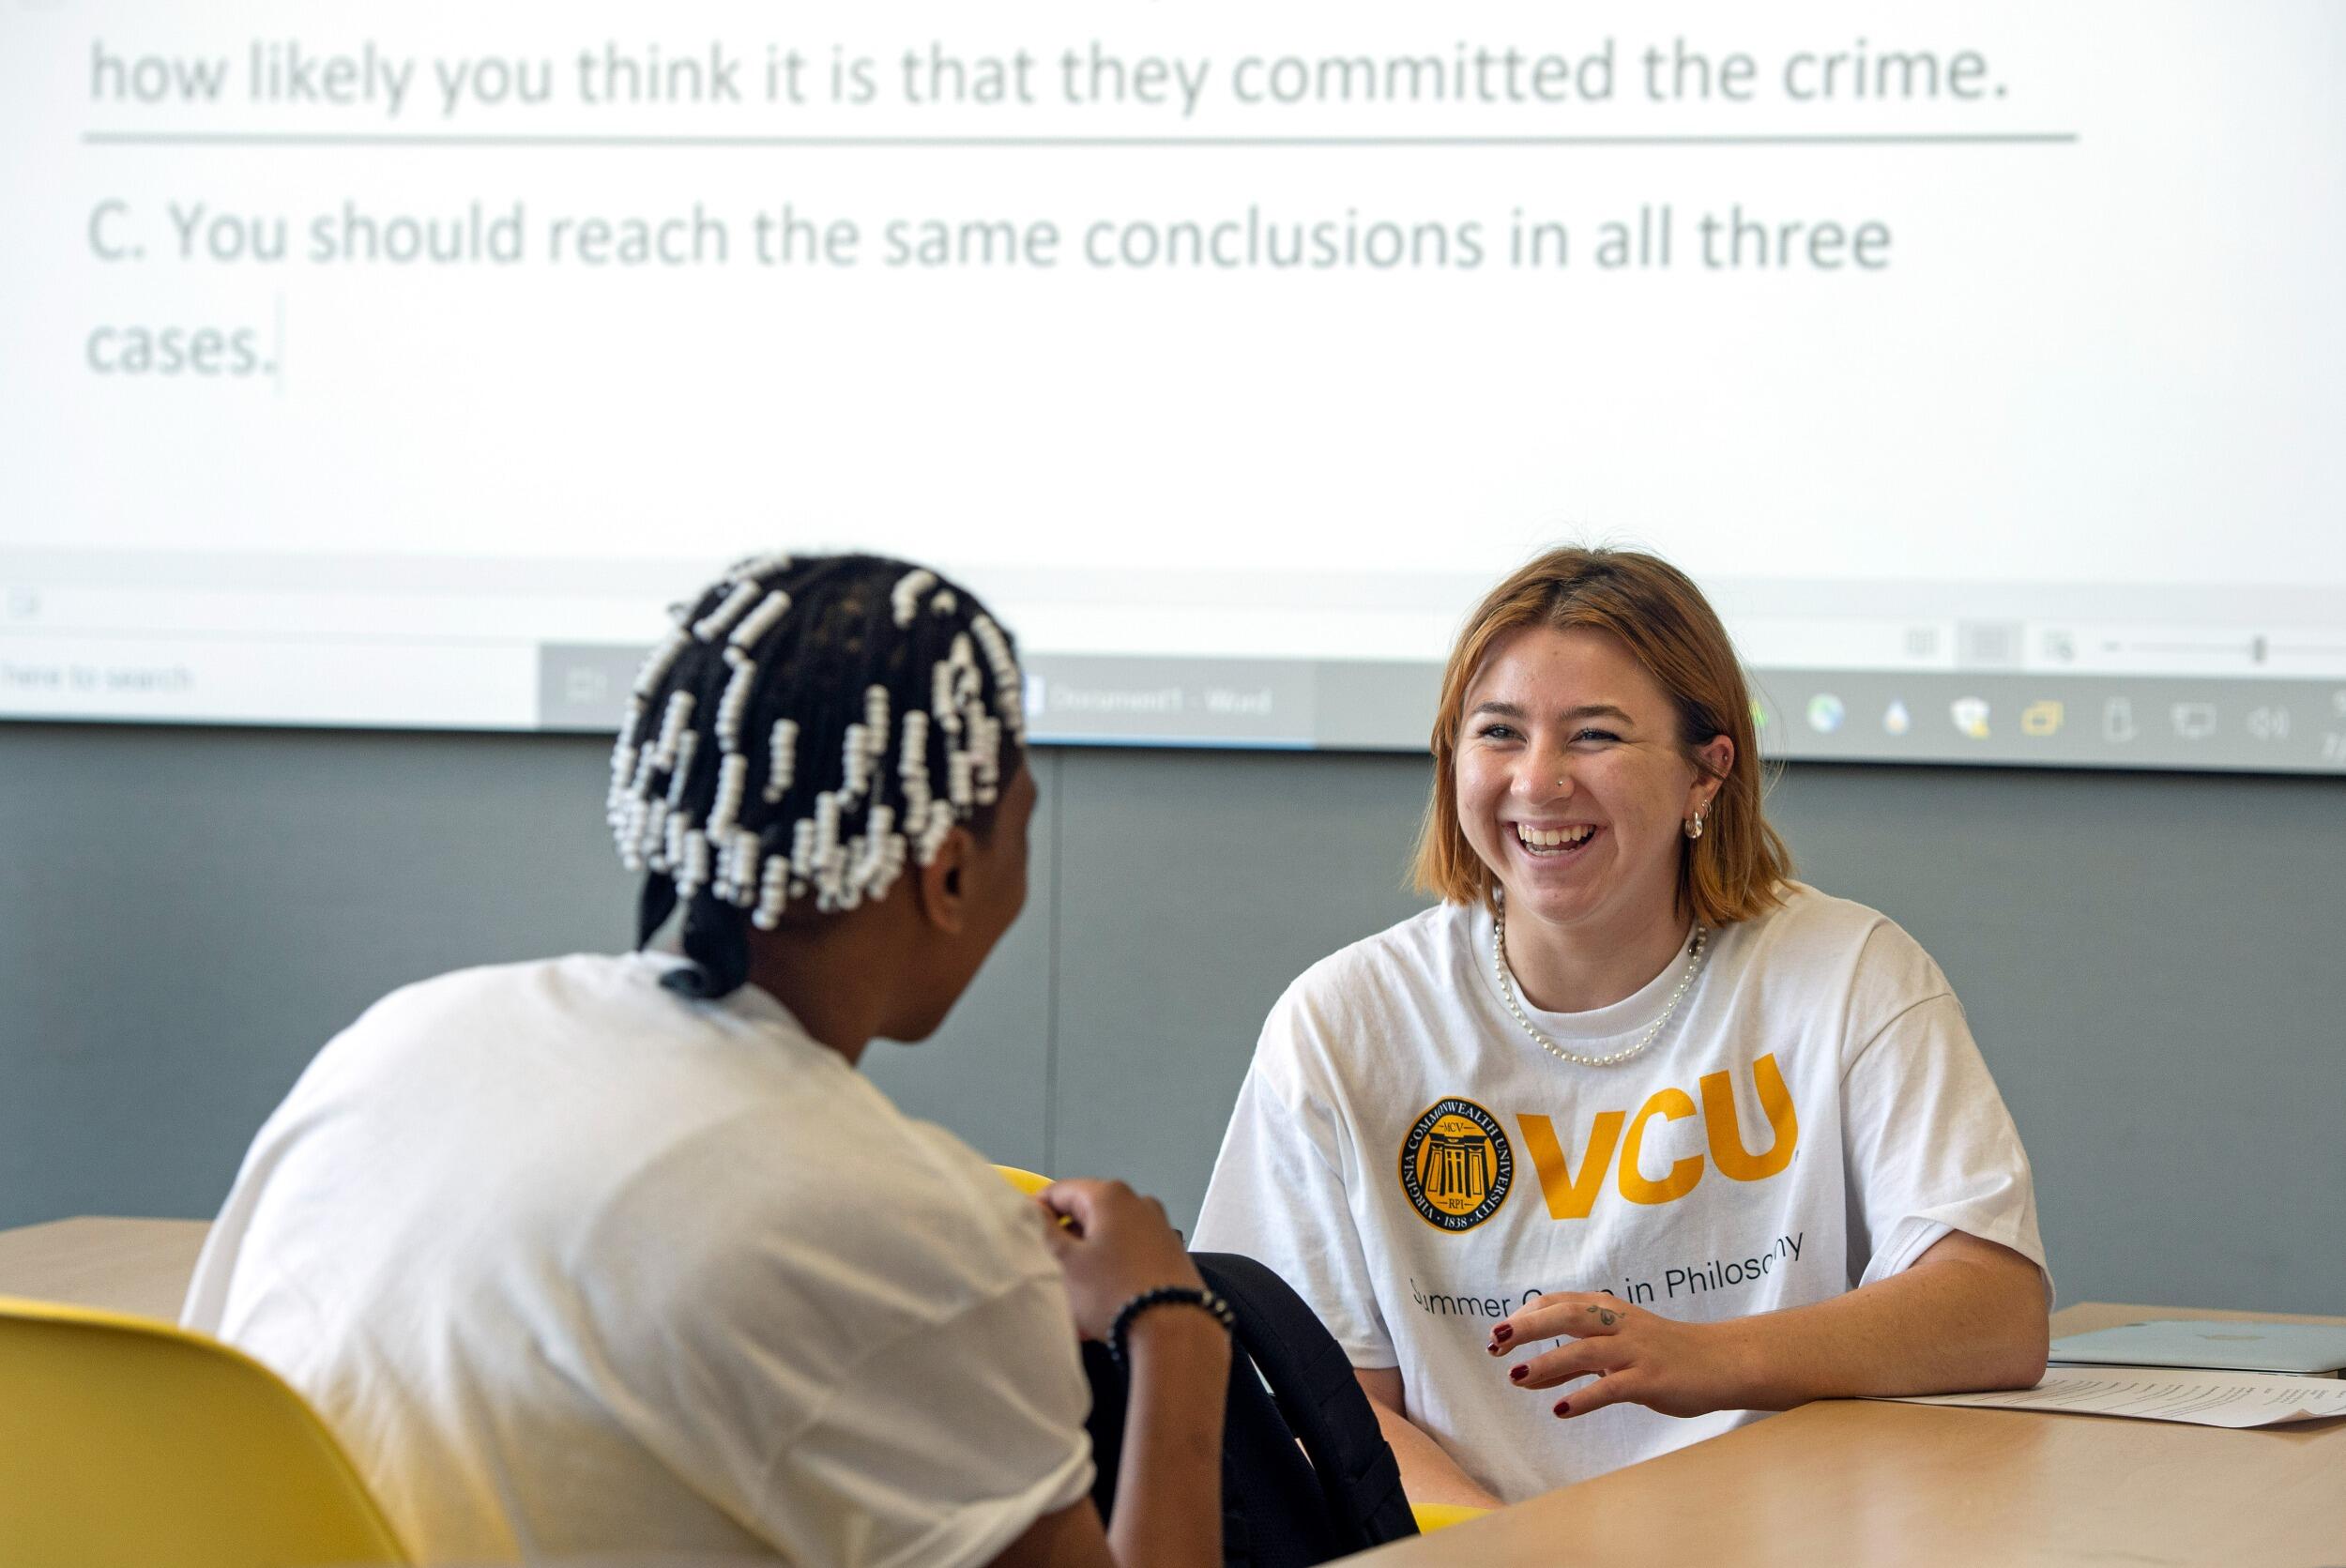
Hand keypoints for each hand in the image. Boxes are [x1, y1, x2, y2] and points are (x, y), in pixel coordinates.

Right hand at [1036, 1178, 1204, 1341]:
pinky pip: (1130, 1252)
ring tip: (1072, 1291)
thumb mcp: (1067, 1262)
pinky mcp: (1171, 1252)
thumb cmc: (1111, 1291)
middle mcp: (1139, 1201)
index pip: (1060, 1191)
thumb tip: (1034, 1209)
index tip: (1021, 1235)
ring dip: (1087, 1257)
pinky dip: (1111, 1267)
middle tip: (1045, 1267)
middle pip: (1088, 1212)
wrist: (1173, 1330)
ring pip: (1109, 1235)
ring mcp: (1159, 1226)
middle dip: (1065, 1238)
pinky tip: (1101, 1297)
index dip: (1036, 1210)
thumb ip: (1045, 1230)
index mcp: (1110, 1195)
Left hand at [1485, 1293, 1744, 1419]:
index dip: (1526, 1315)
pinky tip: (1560, 1410)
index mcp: (1608, 1310)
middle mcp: (1619, 1324)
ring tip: (1515, 1376)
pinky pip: (1612, 1387)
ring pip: (1585, 1350)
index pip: (1559, 1302)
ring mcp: (1635, 1351)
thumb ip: (1570, 1362)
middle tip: (1495, 1341)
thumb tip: (1521, 1375)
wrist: (1720, 1363)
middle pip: (1567, 1316)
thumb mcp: (1614, 1350)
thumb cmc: (1662, 1355)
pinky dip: (1584, 1396)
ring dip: (1547, 1362)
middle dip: (1528, 1327)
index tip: (1498, 1332)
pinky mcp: (1650, 1379)